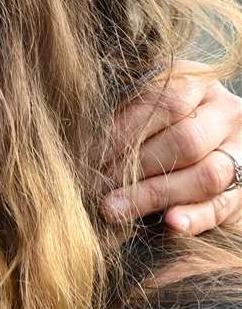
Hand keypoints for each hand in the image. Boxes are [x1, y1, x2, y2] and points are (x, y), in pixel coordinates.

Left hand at [103, 65, 241, 235]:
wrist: (199, 158)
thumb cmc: (151, 135)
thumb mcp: (141, 117)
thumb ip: (122, 125)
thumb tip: (82, 151)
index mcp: (197, 85)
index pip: (166, 101)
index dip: (123, 131)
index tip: (89, 156)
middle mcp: (226, 113)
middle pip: (186, 139)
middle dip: (135, 167)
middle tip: (96, 186)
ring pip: (207, 173)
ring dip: (153, 194)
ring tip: (113, 209)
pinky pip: (221, 206)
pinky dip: (194, 217)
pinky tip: (170, 223)